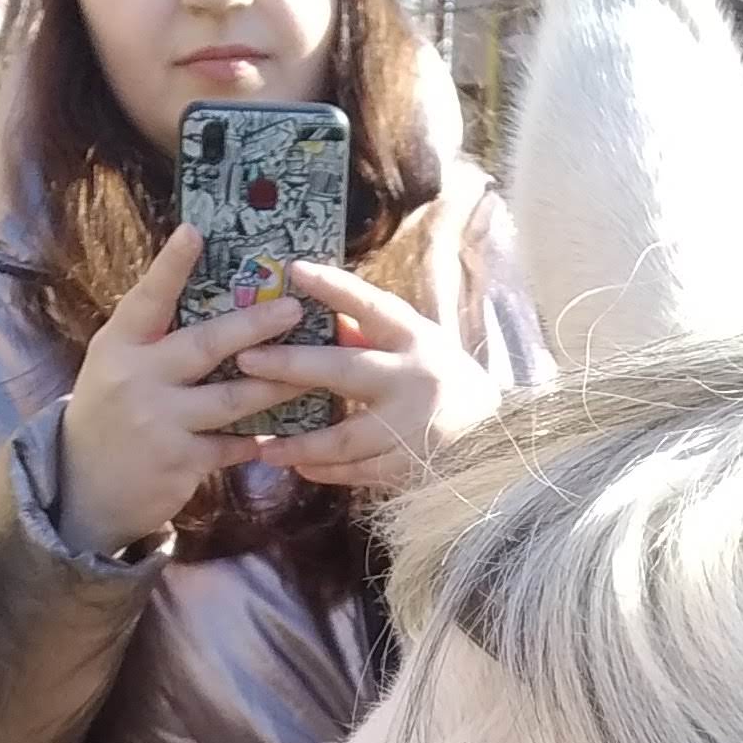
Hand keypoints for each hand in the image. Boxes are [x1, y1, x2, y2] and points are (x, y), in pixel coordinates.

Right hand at [55, 225, 310, 558]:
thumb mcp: (116, 364)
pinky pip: (231, 446)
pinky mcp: (179, 462)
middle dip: (254, 326)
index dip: (171, 265)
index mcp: (119, 345)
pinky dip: (256, 440)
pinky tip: (280, 435)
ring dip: (276, 386)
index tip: (195, 231)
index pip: (147, 298)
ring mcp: (159, 422)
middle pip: (204, 345)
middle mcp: (136, 378)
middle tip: (294, 309)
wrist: (84, 486)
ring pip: (231, 398)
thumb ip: (153, 335)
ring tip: (311, 373)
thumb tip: (210, 293)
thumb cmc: (111, 411)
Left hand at [232, 262, 505, 494]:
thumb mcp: (417, 345)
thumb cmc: (442, 380)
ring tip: (262, 445)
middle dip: (290, 367)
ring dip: (299, 443)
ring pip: (344, 439)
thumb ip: (371, 333)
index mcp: (416, 340)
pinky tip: (299, 466)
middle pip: (344, 373)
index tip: (294, 270)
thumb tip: (316, 310)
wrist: (497, 437)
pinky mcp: (411, 468)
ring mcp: (413, 429)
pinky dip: (326, 471)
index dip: (334, 287)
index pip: (371, 306)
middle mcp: (415, 381)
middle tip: (245, 361)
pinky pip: (358, 473)